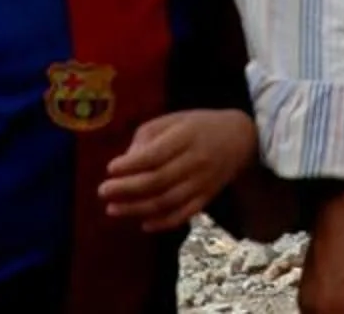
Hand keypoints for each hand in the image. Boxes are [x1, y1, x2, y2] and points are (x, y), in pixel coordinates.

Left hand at [101, 109, 258, 232]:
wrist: (241, 138)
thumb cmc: (199, 125)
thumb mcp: (173, 119)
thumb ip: (147, 136)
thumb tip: (124, 162)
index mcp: (187, 136)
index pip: (155, 155)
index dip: (130, 165)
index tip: (109, 169)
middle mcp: (196, 160)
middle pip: (158, 180)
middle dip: (126, 189)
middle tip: (102, 191)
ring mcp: (203, 182)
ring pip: (167, 201)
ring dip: (137, 208)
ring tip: (113, 209)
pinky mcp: (207, 197)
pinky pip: (184, 214)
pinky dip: (162, 222)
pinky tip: (143, 223)